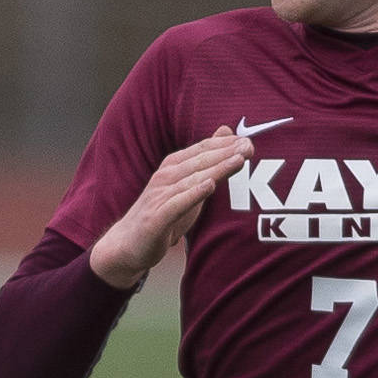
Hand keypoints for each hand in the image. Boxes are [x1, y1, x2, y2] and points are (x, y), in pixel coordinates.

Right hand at [90, 127, 253, 288]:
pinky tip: (209, 185)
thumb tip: (226, 132)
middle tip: (250, 146)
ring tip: (238, 160)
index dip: (225, 144)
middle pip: (200, 161)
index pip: (202, 150)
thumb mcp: (187, 186)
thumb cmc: (163, 213)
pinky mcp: (156, 218)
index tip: (249, 140)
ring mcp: (159, 196)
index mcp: (173, 167)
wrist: (127, 245)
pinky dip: (193, 194)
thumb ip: (207, 162)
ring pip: (192, 179)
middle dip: (226, 152)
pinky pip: (177, 204)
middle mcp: (165, 177)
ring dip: (216, 169)